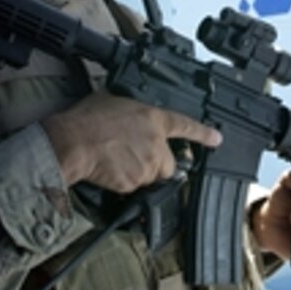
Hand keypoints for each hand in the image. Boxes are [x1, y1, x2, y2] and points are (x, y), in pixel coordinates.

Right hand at [40, 92, 221, 192]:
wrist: (73, 141)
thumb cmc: (88, 119)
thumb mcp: (115, 102)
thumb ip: (133, 112)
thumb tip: (131, 117)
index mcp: (153, 119)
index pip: (185, 126)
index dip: (203, 134)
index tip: (217, 139)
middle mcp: (156, 143)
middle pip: (169, 164)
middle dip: (157, 165)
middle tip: (134, 156)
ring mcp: (147, 165)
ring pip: (151, 177)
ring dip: (139, 173)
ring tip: (116, 160)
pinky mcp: (134, 183)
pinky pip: (134, 188)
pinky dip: (124, 182)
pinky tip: (109, 170)